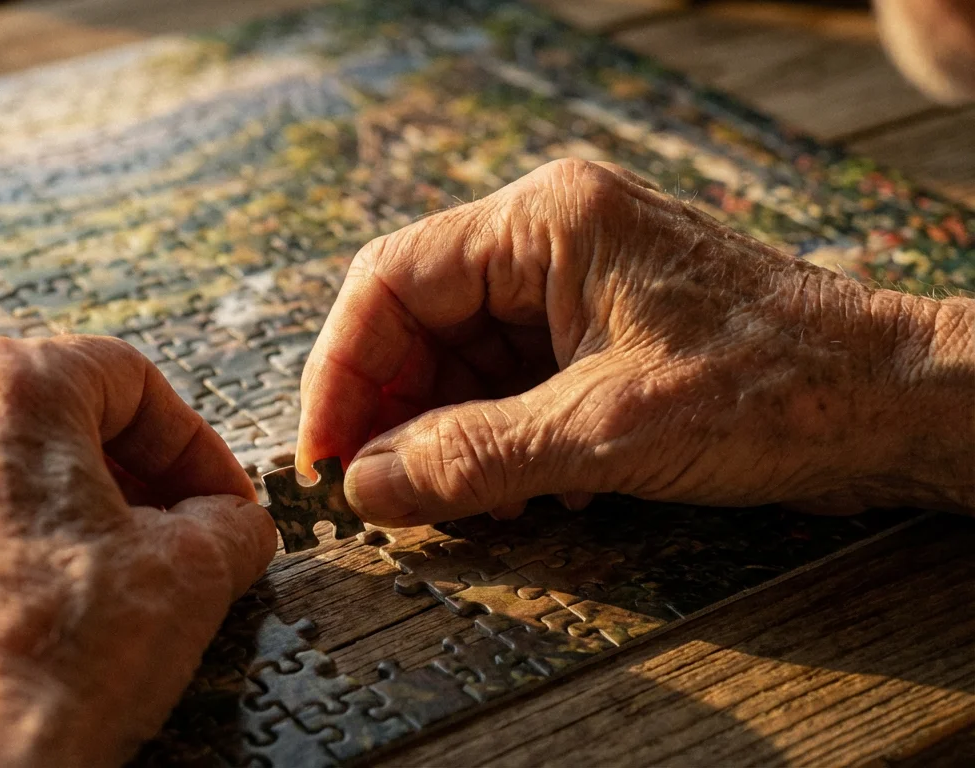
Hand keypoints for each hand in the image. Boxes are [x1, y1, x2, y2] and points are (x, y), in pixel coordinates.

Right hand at [299, 158, 974, 524]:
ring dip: (449, 433)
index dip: (344, 370)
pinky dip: (499, 437)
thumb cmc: (776, 391)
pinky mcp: (604, 331)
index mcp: (545, 221)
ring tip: (462, 502)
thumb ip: (475, 457)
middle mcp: (553, 237)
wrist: (900, 406)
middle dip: (397, 410)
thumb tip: (368, 487)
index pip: (394, 280)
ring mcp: (580, 284)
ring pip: (464, 357)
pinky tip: (522, 490)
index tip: (328, 454)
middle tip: (386, 493)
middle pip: (422, 320)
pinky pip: (513, 379)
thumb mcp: (607, 432)